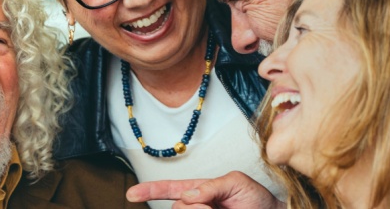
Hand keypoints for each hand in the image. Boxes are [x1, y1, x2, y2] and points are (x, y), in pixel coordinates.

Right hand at [126, 171, 284, 208]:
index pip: (170, 189)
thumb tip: (188, 194)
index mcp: (200, 191)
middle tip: (216, 208)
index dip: (150, 191)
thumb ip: (212, 186)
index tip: (131, 194)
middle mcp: (197, 207)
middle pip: (178, 208)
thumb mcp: (237, 183)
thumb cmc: (258, 200)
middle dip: (196, 208)